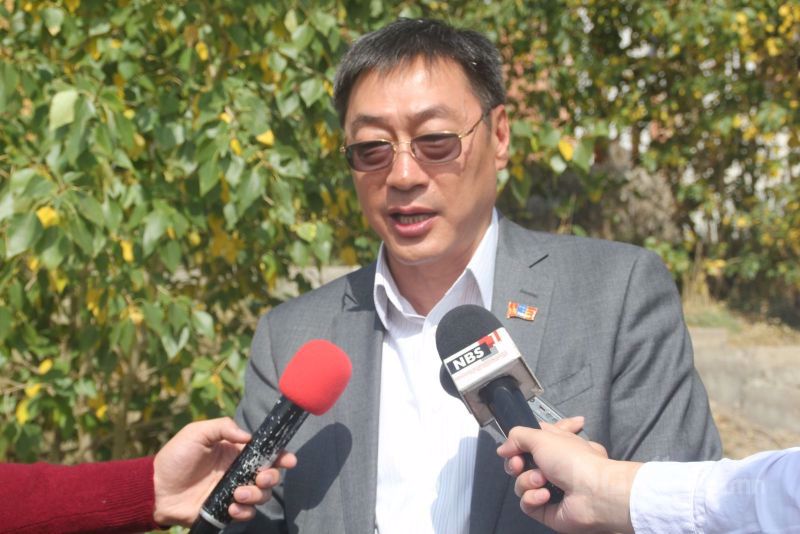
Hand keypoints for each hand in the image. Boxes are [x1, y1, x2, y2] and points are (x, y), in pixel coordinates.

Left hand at [152, 417, 296, 525]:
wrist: (154, 488)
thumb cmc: (175, 457)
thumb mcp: (196, 433)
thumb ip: (223, 427)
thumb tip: (249, 436)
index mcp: (236, 452)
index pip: (265, 453)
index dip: (281, 456)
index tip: (288, 460)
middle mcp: (238, 472)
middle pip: (269, 476)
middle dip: (271, 477)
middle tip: (260, 478)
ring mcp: (232, 492)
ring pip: (260, 496)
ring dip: (256, 495)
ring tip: (237, 493)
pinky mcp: (223, 510)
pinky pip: (244, 514)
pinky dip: (243, 512)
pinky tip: (231, 507)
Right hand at [497, 421, 638, 533]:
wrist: (593, 493)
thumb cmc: (573, 460)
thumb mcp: (541, 436)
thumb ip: (517, 437)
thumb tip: (503, 449)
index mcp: (559, 444)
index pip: (540, 435)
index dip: (527, 437)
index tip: (517, 442)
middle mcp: (555, 465)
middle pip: (523, 462)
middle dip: (517, 462)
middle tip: (519, 463)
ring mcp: (551, 488)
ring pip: (521, 483)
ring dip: (527, 480)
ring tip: (542, 480)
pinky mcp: (547, 509)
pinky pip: (527, 503)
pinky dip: (533, 498)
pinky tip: (545, 495)